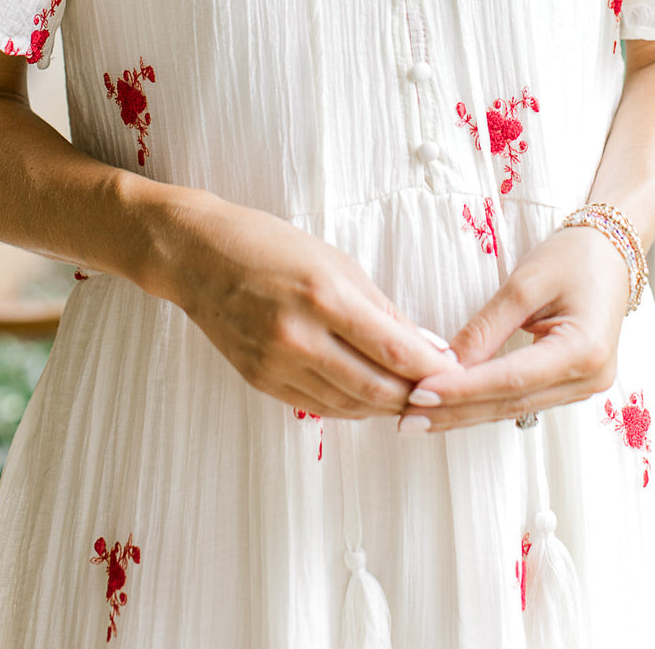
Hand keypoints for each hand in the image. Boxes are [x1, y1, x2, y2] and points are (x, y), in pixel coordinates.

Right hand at [152, 188, 456, 417]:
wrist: (198, 256)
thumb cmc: (272, 246)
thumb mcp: (336, 262)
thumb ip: (381, 309)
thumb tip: (426, 344)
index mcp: (324, 297)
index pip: (393, 349)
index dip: (431, 368)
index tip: (457, 371)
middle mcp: (299, 338)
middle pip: (375, 389)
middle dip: (415, 396)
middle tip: (443, 393)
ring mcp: (276, 366)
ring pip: (349, 405)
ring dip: (386, 406)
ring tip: (413, 396)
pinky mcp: (261, 383)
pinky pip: (319, 407)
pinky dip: (351, 406)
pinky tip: (370, 397)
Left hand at [397, 223, 630, 432]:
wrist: (612, 250)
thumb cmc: (573, 255)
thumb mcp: (526, 282)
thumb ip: (486, 327)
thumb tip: (443, 363)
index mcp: (584, 350)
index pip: (511, 379)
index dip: (462, 389)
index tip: (419, 394)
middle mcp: (590, 378)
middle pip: (510, 403)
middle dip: (456, 411)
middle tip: (406, 420)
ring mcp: (584, 386)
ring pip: (514, 408)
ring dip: (466, 412)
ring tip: (419, 418)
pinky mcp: (572, 384)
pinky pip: (523, 399)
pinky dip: (486, 402)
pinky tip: (453, 406)